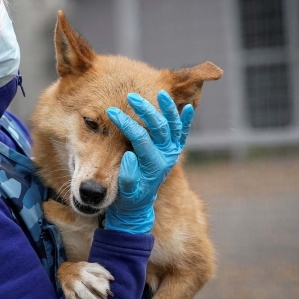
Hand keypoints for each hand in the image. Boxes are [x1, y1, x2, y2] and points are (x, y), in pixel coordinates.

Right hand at [104, 90, 193, 234]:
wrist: (139, 206)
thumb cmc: (128, 198)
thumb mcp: (125, 192)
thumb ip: (127, 177)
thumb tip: (129, 156)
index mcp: (153, 165)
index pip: (140, 138)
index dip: (126, 124)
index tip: (111, 112)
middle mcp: (166, 156)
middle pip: (159, 127)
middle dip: (145, 110)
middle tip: (131, 96)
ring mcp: (172, 152)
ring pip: (174, 126)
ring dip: (168, 109)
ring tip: (160, 93)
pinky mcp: (174, 151)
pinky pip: (183, 133)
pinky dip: (186, 120)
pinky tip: (188, 106)